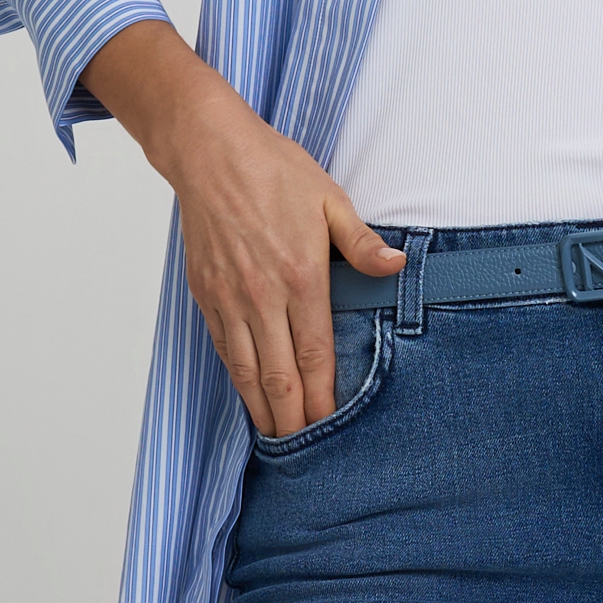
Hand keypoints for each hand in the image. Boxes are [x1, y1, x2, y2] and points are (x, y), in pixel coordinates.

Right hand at [81, 21, 403, 434]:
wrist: (208, 151)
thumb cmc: (272, 170)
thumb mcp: (330, 198)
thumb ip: (362, 242)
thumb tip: (397, 265)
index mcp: (300, 276)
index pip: (314, 355)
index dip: (322, 398)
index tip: (330, 427)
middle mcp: (262, 296)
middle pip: (279, 376)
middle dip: (293, 419)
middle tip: (305, 451)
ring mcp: (229, 298)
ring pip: (246, 370)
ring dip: (262, 408)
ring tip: (277, 437)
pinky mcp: (206, 294)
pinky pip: (223, 347)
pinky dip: (237, 378)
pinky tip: (249, 394)